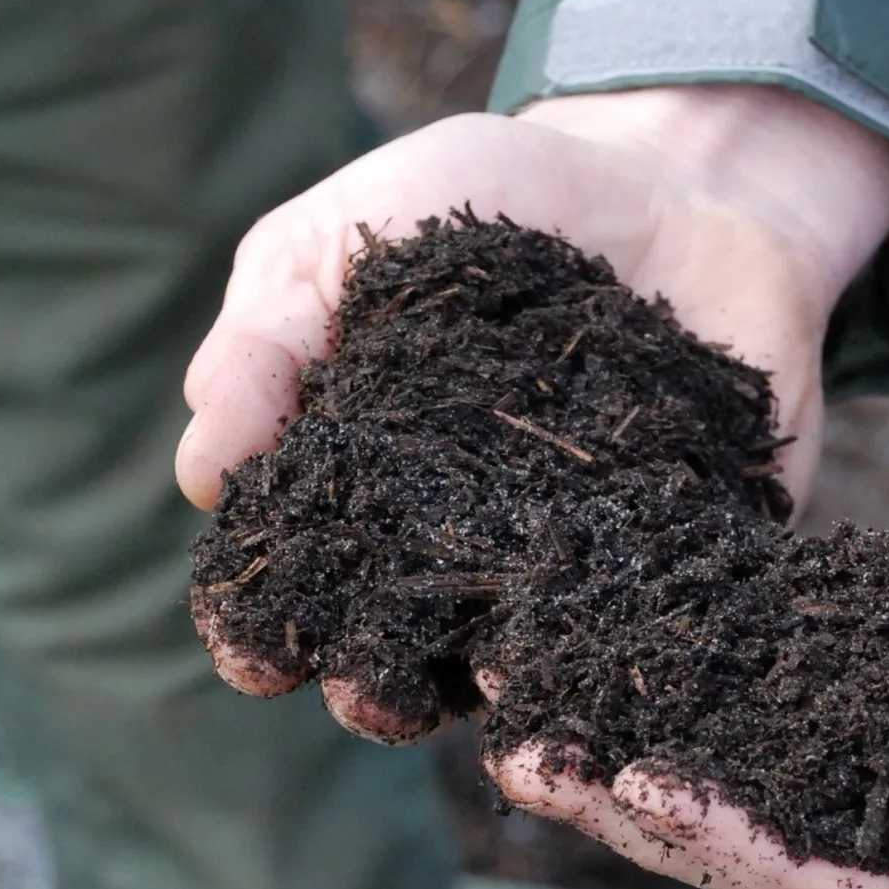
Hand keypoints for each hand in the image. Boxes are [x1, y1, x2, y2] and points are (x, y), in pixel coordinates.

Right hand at [179, 86, 888, 732]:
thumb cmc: (486, 202)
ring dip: (511, 707)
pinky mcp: (687, 555)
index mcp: (363, 492)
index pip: (301, 590)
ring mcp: (577, 563)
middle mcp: (465, 551)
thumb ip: (269, 340)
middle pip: (406, 660)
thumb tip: (201, 475)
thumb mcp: (352, 236)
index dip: (265, 633)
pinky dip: (639, 649)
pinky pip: (659, 625)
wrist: (676, 178)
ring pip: (531, 667)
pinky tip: (619, 662)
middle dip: (380, 692)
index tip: (255, 655)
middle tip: (375, 695)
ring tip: (503, 711)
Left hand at [497, 293, 888, 888]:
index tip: (639, 794)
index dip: (766, 858)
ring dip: (699, 754)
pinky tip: (678, 643)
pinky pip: (872, 698)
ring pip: (831, 784)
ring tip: (561, 708)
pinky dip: (770, 683)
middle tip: (535, 756)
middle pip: (833, 859)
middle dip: (683, 822)